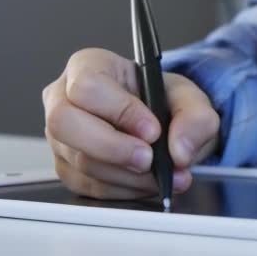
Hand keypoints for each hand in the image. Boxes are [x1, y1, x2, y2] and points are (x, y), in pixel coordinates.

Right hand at [42, 48, 219, 199]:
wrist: (160, 126)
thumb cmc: (161, 101)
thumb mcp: (189, 99)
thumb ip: (195, 117)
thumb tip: (180, 151)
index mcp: (89, 66)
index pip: (88, 86)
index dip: (121, 111)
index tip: (153, 130)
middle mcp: (64, 98)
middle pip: (64, 123)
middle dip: (114, 148)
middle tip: (149, 159)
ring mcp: (61, 137)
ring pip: (80, 161)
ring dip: (127, 175)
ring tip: (161, 174)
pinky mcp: (67, 169)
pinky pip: (88, 186)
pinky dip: (123, 189)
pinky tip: (146, 181)